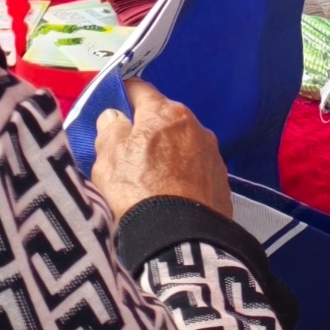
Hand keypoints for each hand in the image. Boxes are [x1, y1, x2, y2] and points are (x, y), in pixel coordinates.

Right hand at [90, 80, 232, 216]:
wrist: (181, 239)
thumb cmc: (139, 192)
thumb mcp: (108, 159)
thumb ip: (110, 130)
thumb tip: (114, 117)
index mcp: (164, 112)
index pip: (140, 90)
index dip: (123, 94)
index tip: (114, 103)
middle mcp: (194, 125)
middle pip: (164, 116)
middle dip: (147, 127)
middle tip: (128, 148)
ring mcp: (211, 152)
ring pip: (182, 142)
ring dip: (167, 150)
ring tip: (151, 176)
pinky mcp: (221, 178)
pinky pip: (196, 167)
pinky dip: (183, 173)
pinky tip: (171, 191)